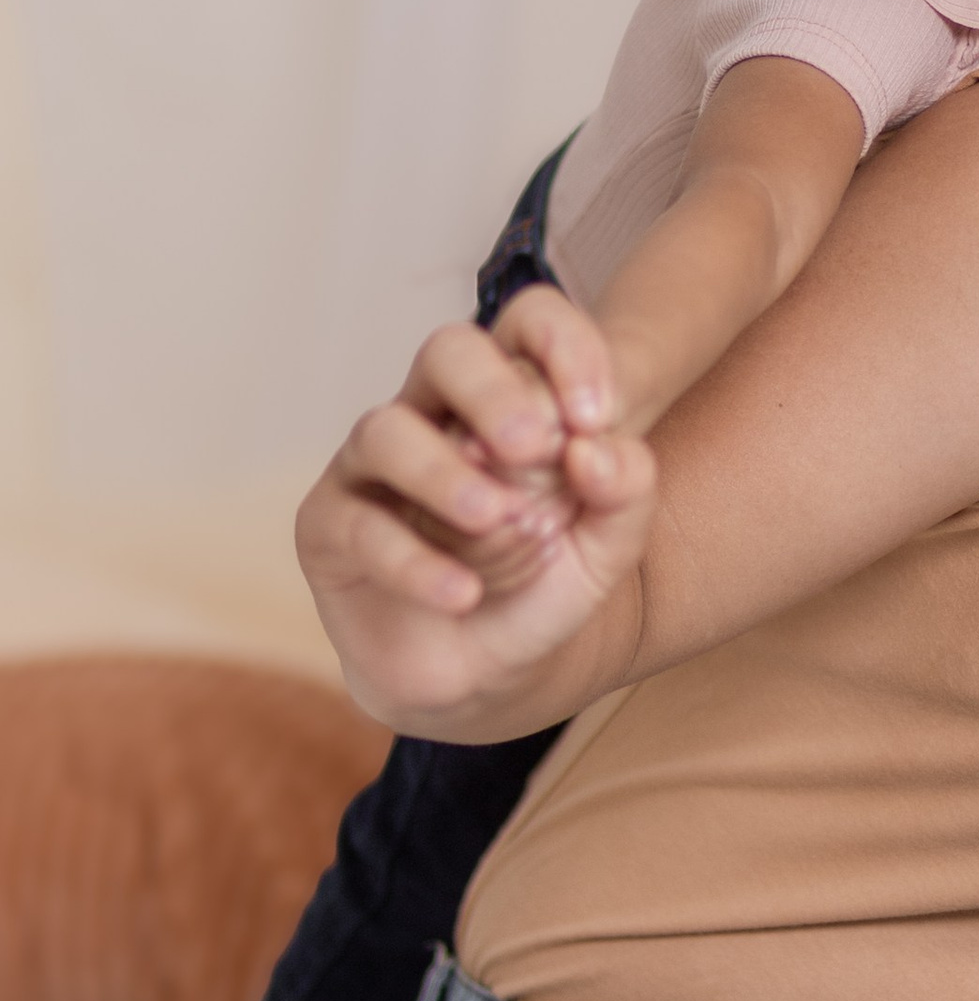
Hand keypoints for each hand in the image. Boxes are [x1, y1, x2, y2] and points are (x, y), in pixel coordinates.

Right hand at [295, 316, 653, 730]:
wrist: (487, 676)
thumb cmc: (544, 586)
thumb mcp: (607, 548)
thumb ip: (627, 495)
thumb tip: (598, 449)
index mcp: (508, 396)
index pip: (531, 324)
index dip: (566, 348)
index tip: (602, 416)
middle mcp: (434, 412)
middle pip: (448, 351)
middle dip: (495, 390)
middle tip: (539, 445)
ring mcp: (372, 464)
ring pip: (387, 429)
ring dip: (445, 474)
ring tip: (498, 522)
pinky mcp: (328, 525)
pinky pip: (359, 524)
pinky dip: (415, 560)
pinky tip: (462, 593)